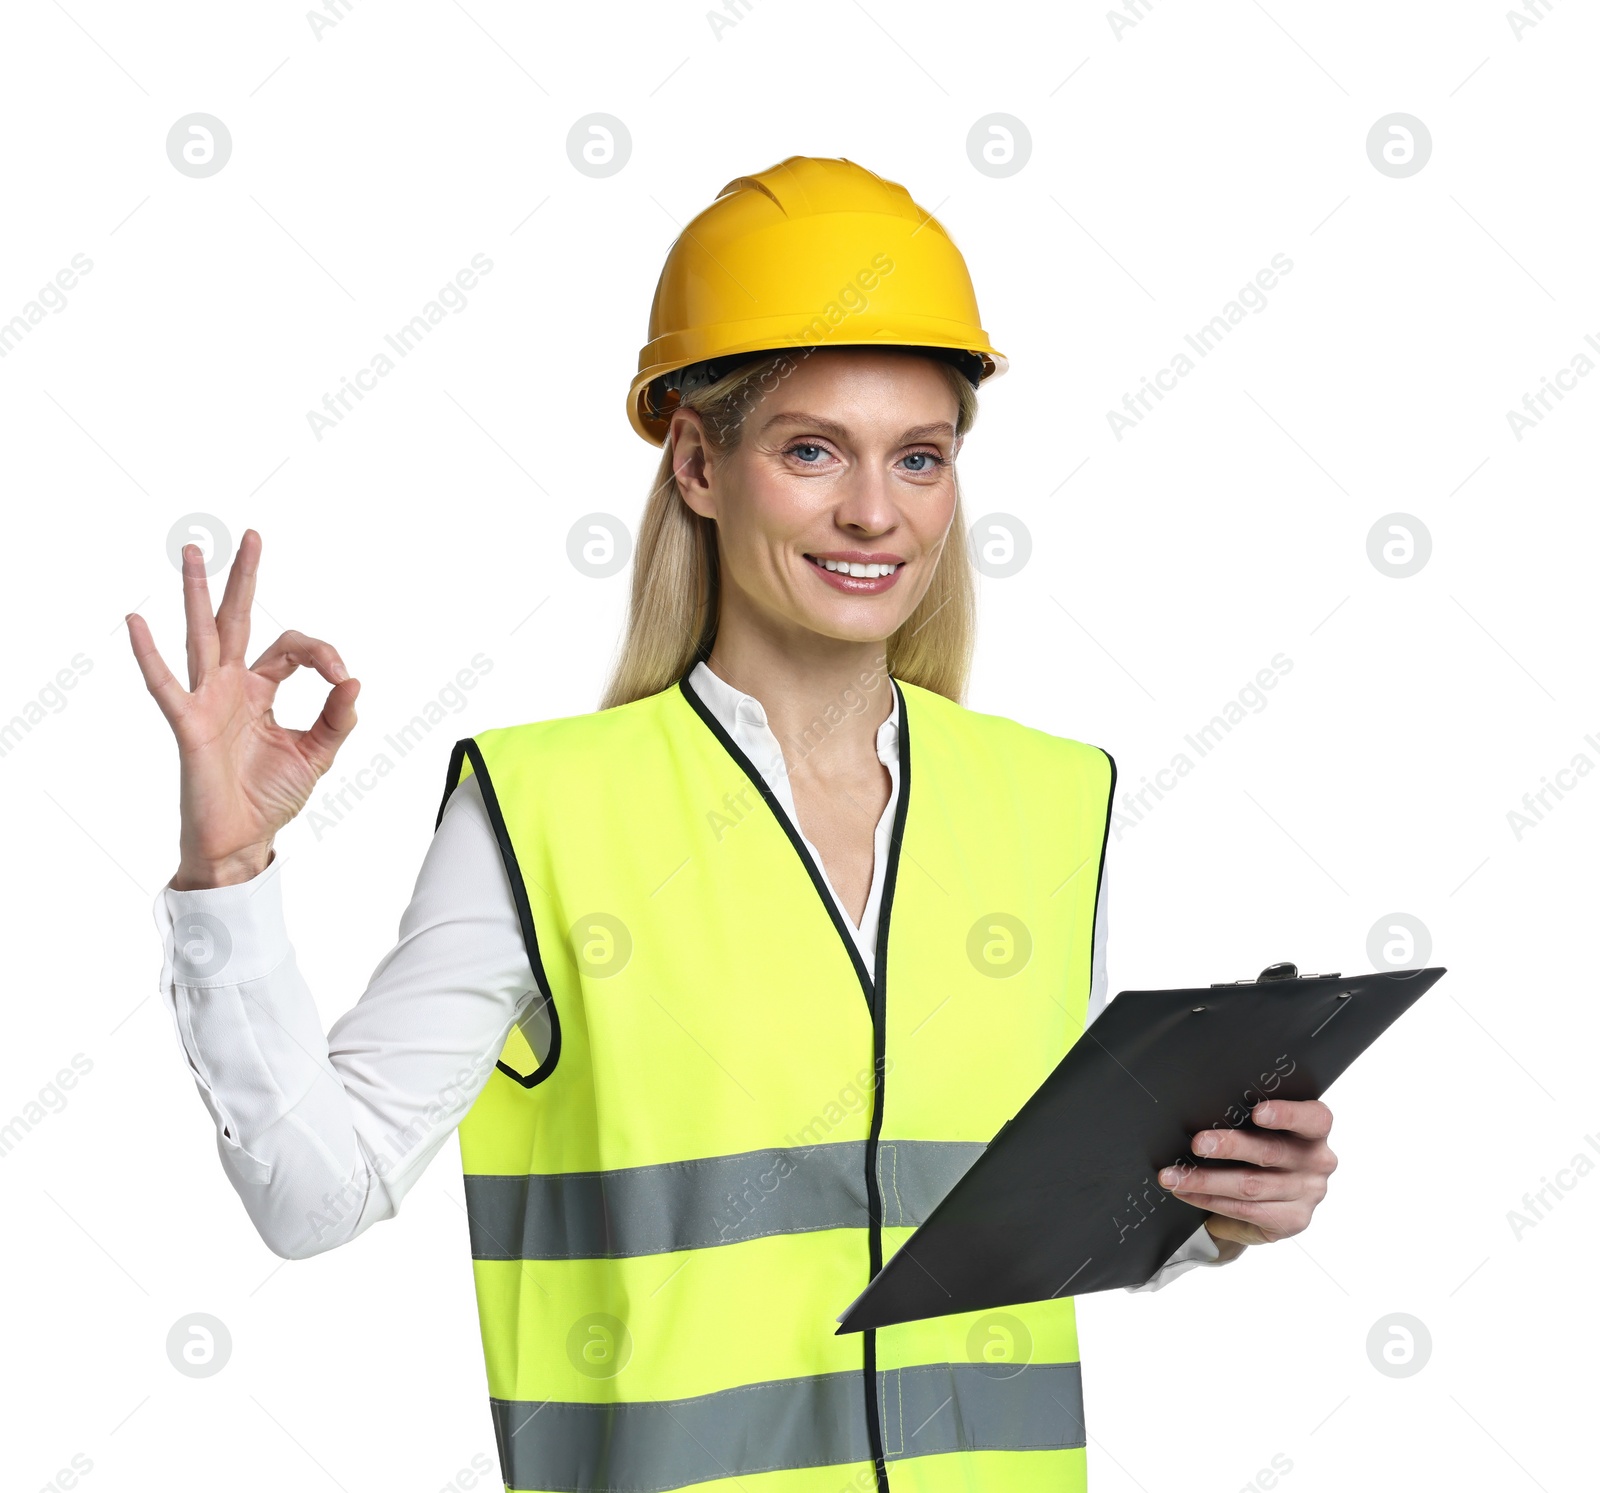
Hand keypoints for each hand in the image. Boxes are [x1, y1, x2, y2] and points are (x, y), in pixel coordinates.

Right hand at [126, 529, 360, 888]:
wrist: (243, 840)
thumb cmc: (271, 797)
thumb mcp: (317, 755)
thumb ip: (337, 719)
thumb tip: (354, 682)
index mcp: (262, 691)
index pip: (293, 649)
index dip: (321, 654)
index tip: (342, 678)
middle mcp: (232, 687)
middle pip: (237, 621)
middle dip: (244, 579)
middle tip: (252, 536)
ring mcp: (207, 701)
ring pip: (202, 637)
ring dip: (198, 594)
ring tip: (194, 552)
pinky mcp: (189, 724)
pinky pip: (166, 685)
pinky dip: (149, 655)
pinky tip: (137, 622)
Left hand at [1157, 1099, 1336, 1250]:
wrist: (1263, 1199)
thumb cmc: (1257, 1150)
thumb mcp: (1259, 1130)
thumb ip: (1245, 1118)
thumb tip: (1200, 1108)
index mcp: (1314, 1130)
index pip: (1314, 1118)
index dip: (1286, 1114)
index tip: (1257, 1112)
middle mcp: (1317, 1161)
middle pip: (1271, 1152)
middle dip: (1229, 1147)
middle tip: (1198, 1144)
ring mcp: (1307, 1194)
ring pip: (1251, 1185)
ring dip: (1206, 1180)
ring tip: (1175, 1176)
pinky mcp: (1292, 1220)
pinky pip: (1244, 1210)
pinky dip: (1209, 1199)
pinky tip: (1187, 1193)